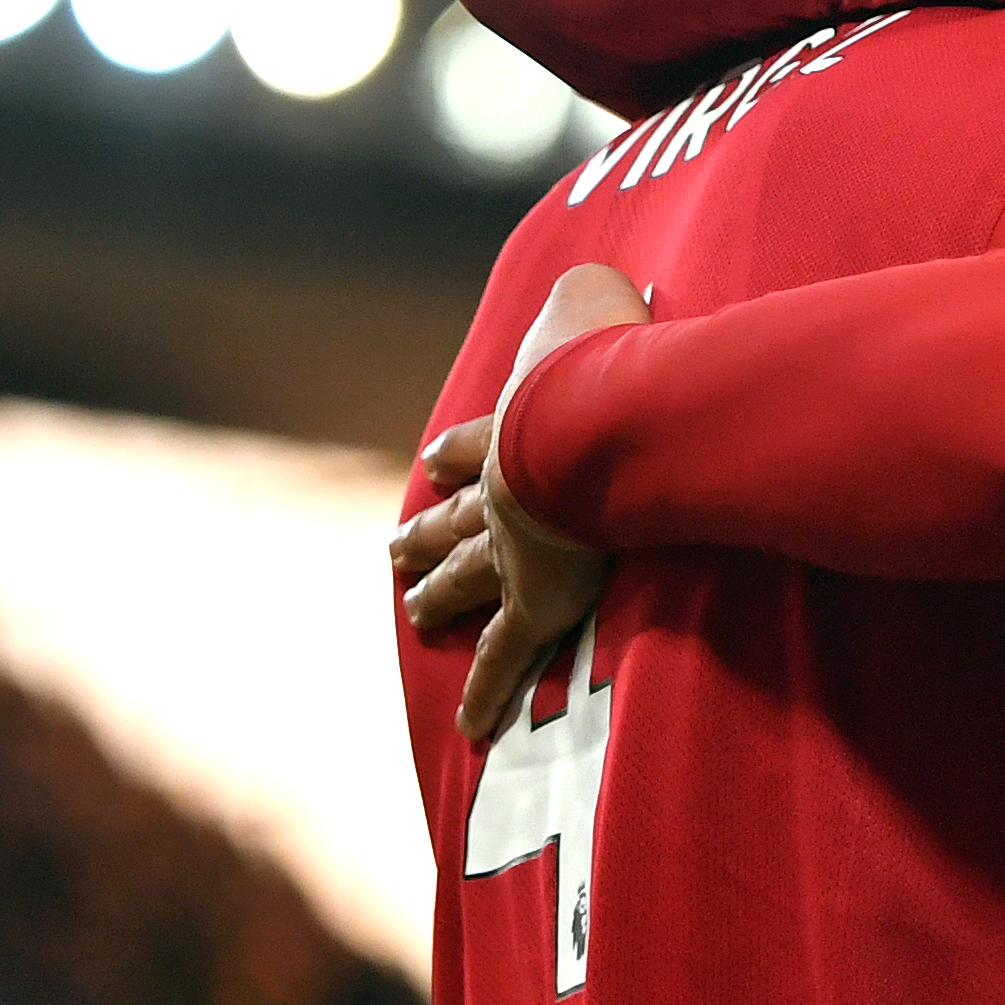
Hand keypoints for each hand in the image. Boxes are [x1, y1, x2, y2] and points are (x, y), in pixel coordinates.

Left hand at [390, 264, 648, 736]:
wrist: (587, 424)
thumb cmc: (605, 362)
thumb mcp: (599, 305)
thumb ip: (598, 297)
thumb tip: (603, 281)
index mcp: (515, 429)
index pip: (477, 445)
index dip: (460, 451)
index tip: (434, 460)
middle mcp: (500, 492)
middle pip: (455, 517)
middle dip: (429, 531)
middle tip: (399, 547)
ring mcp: (512, 550)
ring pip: (466, 579)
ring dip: (440, 592)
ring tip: (415, 605)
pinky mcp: (534, 602)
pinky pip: (505, 657)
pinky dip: (485, 691)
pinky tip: (470, 724)